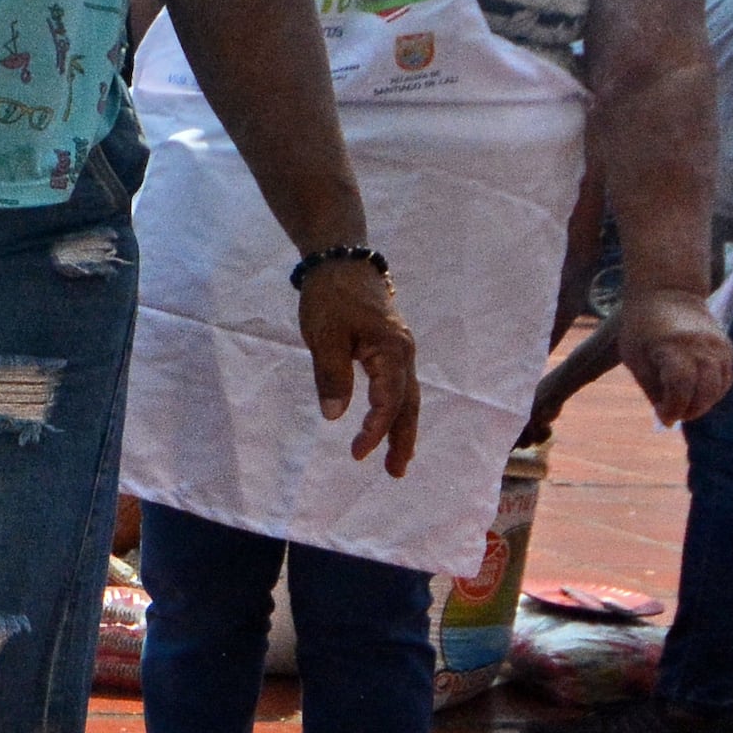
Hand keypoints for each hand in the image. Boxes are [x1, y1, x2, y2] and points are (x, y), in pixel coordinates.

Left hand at [298, 256, 420, 473]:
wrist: (341, 260)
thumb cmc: (331, 296)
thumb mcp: (325, 336)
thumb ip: (331, 375)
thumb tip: (334, 415)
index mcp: (391, 350)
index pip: (388, 399)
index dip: (375, 429)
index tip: (358, 452)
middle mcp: (403, 353)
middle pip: (408, 404)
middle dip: (402, 439)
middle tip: (395, 472)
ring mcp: (400, 350)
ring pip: (407, 396)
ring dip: (403, 428)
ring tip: (397, 461)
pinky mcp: (391, 348)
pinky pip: (400, 386)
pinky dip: (398, 409)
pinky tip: (391, 424)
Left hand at [622, 292, 732, 427]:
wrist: (667, 292)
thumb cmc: (643, 327)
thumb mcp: (635, 357)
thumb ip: (652, 388)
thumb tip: (669, 418)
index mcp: (671, 346)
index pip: (680, 386)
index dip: (673, 408)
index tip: (664, 417)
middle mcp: (699, 345)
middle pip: (705, 390)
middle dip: (690, 410)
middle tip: (674, 413)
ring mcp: (716, 345)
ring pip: (719, 387)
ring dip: (703, 403)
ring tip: (685, 402)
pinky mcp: (726, 346)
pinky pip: (726, 378)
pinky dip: (714, 392)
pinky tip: (697, 392)